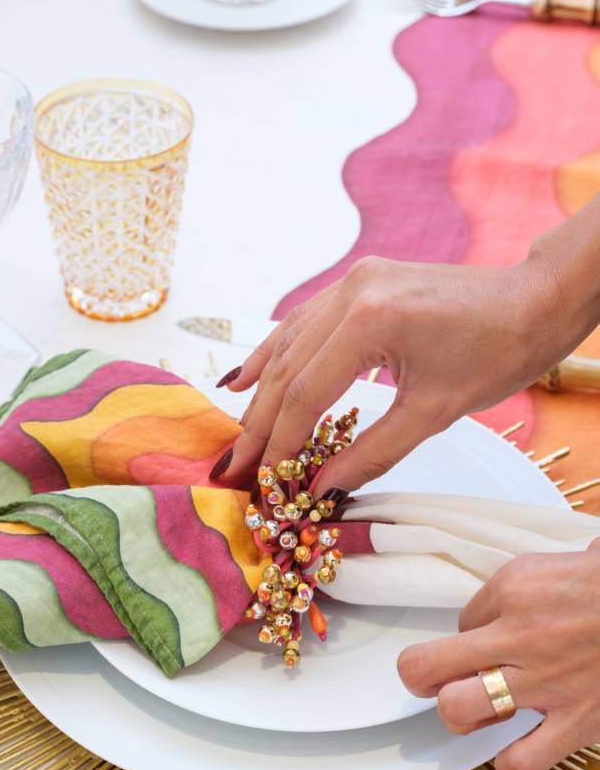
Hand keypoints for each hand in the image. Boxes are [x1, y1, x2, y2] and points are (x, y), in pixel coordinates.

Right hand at [211, 250, 591, 493]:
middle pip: (287, 369)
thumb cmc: (498, 353)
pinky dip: (276, 354)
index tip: (263, 482)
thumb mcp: (434, 413)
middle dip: (259, 425)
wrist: (536, 301)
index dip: (279, 443)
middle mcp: (351, 291)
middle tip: (234, 469)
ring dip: (262, 394)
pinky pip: (303, 323)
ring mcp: (352, 281)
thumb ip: (371, 452)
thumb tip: (321, 488)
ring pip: (288, 345)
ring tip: (238, 438)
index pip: (305, 394)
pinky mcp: (358, 282)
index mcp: (371, 320)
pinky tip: (246, 378)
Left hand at [397, 540, 599, 769]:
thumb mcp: (556, 566)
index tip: (495, 635)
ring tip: (479, 711)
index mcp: (515, 589)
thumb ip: (515, 592)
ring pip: (459, 710)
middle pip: (424, 667)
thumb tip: (490, 617)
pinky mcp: (577, 721)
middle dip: (422, 677)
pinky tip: (518, 747)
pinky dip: (512, 762)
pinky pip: (520, 762)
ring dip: (461, 715)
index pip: (459, 620)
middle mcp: (519, 635)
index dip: (472, 631)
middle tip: (441, 680)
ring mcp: (546, 682)